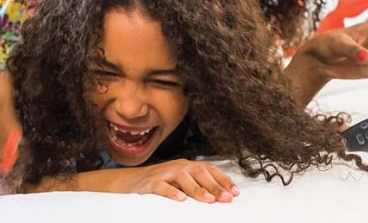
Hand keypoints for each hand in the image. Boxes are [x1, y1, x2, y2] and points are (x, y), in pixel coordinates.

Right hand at [122, 159, 238, 202]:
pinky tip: (180, 199)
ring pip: (182, 177)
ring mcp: (164, 173)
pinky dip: (171, 192)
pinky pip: (162, 186)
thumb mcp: (182, 181)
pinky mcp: (150, 183)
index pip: (209, 169)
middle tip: (226, 198)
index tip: (235, 192)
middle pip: (199, 172)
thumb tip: (221, 195)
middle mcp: (177, 166)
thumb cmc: (161, 182)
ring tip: (209, 200)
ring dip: (197, 189)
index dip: (223, 179)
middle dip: (215, 186)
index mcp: (187, 166)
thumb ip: (198, 185)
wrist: (132, 181)